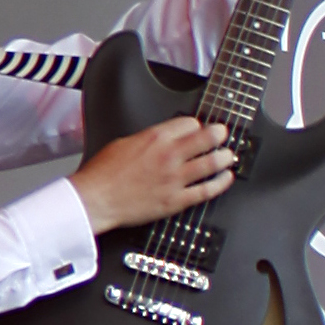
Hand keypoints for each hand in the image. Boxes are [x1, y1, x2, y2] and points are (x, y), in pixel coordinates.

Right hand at [71, 117, 236, 236]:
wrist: (95, 199)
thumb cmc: (103, 174)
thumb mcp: (124, 142)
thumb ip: (148, 139)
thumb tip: (161, 139)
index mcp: (155, 138)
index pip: (189, 123)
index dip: (195, 125)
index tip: (198, 129)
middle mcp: (169, 156)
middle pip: (206, 139)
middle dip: (219, 133)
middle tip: (223, 133)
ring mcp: (174, 179)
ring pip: (211, 164)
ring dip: (225, 157)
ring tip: (229, 155)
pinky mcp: (176, 200)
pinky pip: (206, 191)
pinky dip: (221, 184)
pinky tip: (226, 179)